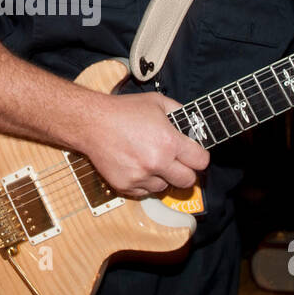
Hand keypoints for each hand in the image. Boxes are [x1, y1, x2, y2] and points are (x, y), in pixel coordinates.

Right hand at [77, 91, 209, 198]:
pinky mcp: (125, 185)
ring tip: (149, 160)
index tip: (195, 155)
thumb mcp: (158, 102)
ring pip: (164, 187)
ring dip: (162, 177)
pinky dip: (144, 182)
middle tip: (177, 163)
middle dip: (186, 172)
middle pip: (187, 181)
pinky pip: (144, 192)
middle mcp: (157, 163)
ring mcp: (141, 176)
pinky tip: (136, 165)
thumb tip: (194, 126)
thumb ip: (180, 113)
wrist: (92, 122)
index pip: (201, 162)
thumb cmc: (124, 110)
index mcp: (169, 142)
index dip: (199, 157)